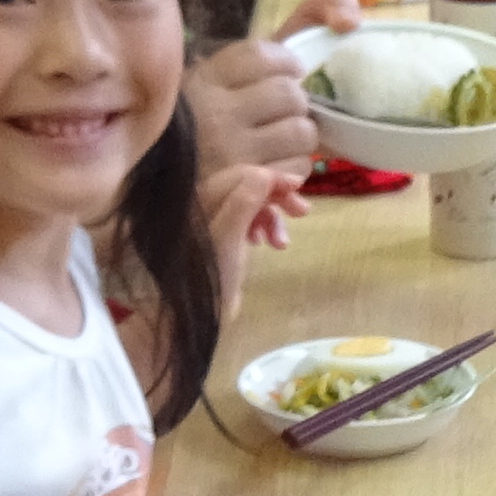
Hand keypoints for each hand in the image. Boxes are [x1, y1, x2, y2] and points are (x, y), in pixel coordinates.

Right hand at [188, 5, 343, 183]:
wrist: (173, 175)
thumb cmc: (216, 111)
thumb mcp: (232, 68)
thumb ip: (298, 22)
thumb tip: (350, 16)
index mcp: (205, 78)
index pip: (262, 55)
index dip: (288, 63)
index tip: (289, 71)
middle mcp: (212, 113)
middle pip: (289, 94)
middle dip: (296, 101)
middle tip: (282, 110)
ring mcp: (228, 154)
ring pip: (301, 132)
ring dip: (301, 134)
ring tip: (281, 135)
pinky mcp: (245, 188)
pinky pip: (297, 168)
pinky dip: (295, 165)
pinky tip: (276, 162)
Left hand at [198, 154, 309, 275]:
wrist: (193, 320)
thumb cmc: (208, 280)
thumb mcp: (227, 238)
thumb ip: (244, 202)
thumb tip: (266, 174)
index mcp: (200, 200)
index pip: (241, 175)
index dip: (271, 177)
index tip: (300, 186)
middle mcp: (204, 205)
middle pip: (247, 187)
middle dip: (275, 197)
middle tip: (303, 212)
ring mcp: (214, 222)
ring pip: (251, 205)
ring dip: (272, 219)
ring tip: (282, 244)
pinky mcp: (223, 239)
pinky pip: (248, 222)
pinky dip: (264, 229)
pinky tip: (270, 245)